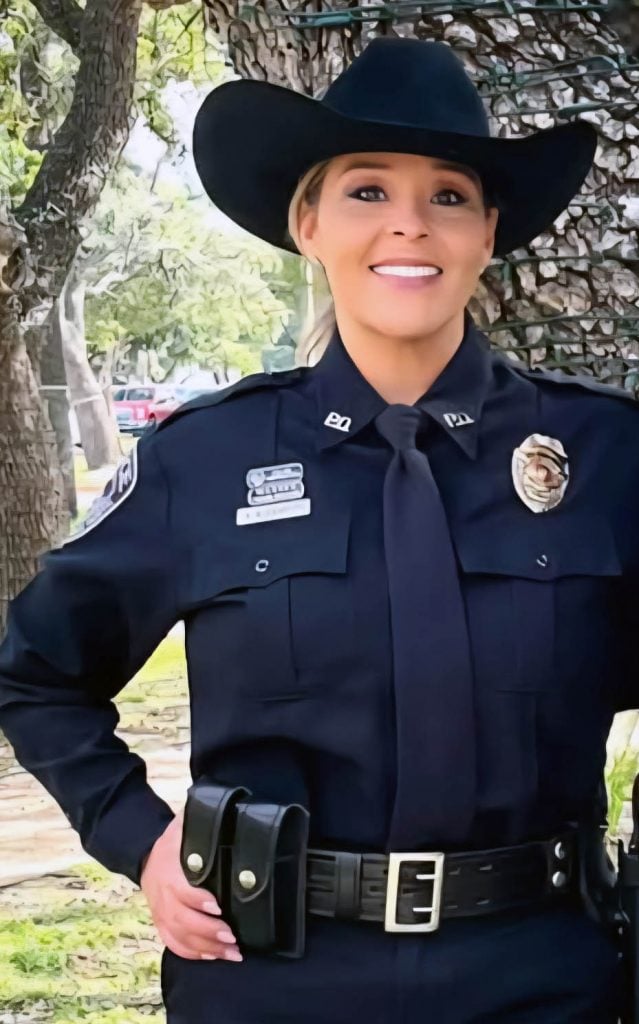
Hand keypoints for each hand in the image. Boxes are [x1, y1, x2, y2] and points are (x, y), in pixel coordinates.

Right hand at [140, 808, 242, 961]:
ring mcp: (159, 911)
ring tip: (231, 952)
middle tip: (233, 937)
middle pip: (182, 919)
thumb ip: (199, 819)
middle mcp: (162, 894)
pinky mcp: (160, 922)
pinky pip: (173, 943)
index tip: (218, 905)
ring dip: (205, 947)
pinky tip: (212, 956)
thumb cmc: (172, 839)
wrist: (144, 854)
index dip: (198, 899)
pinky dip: (191, 953)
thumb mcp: (183, 824)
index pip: (181, 889)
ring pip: (179, 936)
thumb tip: (222, 808)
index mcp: (168, 870)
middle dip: (208, 931)